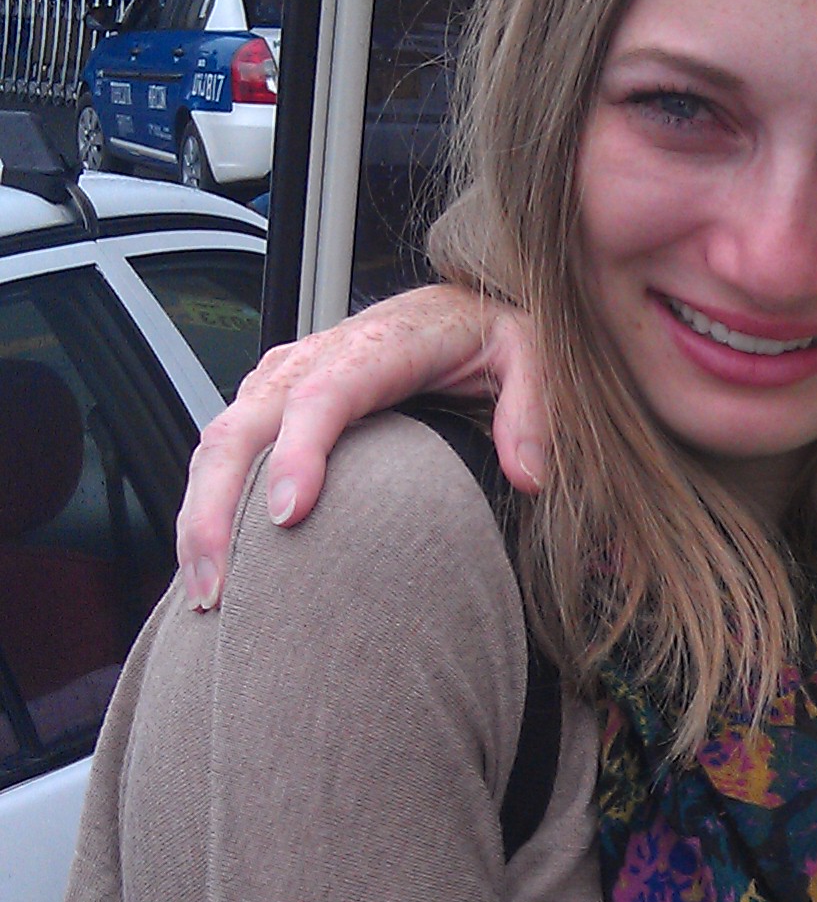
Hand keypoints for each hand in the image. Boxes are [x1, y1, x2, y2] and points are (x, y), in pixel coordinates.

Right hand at [176, 287, 549, 607]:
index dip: (298, 452)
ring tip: (206, 595)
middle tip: (219, 588)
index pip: (322, 395)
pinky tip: (212, 564)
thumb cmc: (486, 335)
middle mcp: (312, 360)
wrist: (454, 306)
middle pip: (243, 427)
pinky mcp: (271, 402)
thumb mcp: (530, 355)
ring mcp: (281, 380)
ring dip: (200, 519)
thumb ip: (531, 411)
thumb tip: (527, 476)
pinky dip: (207, 507)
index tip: (289, 516)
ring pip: (219, 444)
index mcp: (375, 347)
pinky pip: (224, 452)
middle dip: (217, 509)